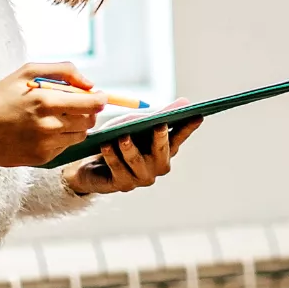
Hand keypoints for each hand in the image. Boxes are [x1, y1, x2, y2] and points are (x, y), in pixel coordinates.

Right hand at [0, 62, 104, 167]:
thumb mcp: (26, 72)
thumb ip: (62, 71)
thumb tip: (90, 83)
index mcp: (46, 101)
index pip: (92, 103)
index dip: (101, 99)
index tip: (100, 96)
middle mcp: (49, 125)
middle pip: (89, 120)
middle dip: (88, 111)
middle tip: (77, 105)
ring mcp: (46, 144)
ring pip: (80, 135)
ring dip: (76, 125)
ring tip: (57, 117)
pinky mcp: (42, 158)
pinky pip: (65, 147)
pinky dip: (61, 138)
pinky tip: (43, 131)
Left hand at [63, 116, 203, 195]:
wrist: (91, 164)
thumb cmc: (118, 140)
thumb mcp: (136, 123)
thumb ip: (159, 115)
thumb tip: (185, 102)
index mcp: (165, 149)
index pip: (180, 137)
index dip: (188, 127)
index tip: (197, 114)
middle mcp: (157, 166)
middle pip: (162, 152)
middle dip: (161, 138)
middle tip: (159, 124)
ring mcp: (141, 178)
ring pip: (138, 162)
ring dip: (130, 148)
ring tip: (123, 137)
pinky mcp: (123, 185)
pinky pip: (118, 169)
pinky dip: (112, 156)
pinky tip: (106, 146)